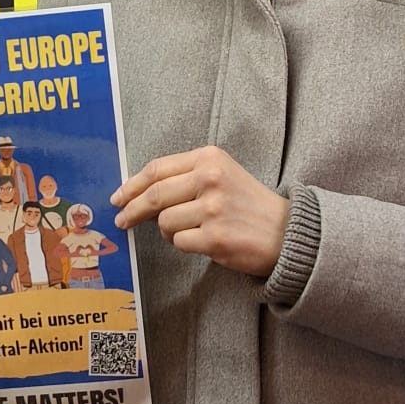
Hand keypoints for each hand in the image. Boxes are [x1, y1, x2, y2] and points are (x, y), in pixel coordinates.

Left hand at [112, 146, 288, 277]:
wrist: (286, 232)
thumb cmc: (249, 204)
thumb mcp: (221, 175)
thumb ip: (184, 178)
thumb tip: (138, 195)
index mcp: (209, 158)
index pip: (157, 169)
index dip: (131, 185)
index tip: (118, 197)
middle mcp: (210, 179)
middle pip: (153, 195)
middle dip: (132, 210)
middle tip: (122, 220)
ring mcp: (212, 208)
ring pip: (164, 221)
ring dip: (168, 231)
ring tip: (188, 231)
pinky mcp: (215, 237)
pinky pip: (179, 242)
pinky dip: (184, 245)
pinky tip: (201, 241)